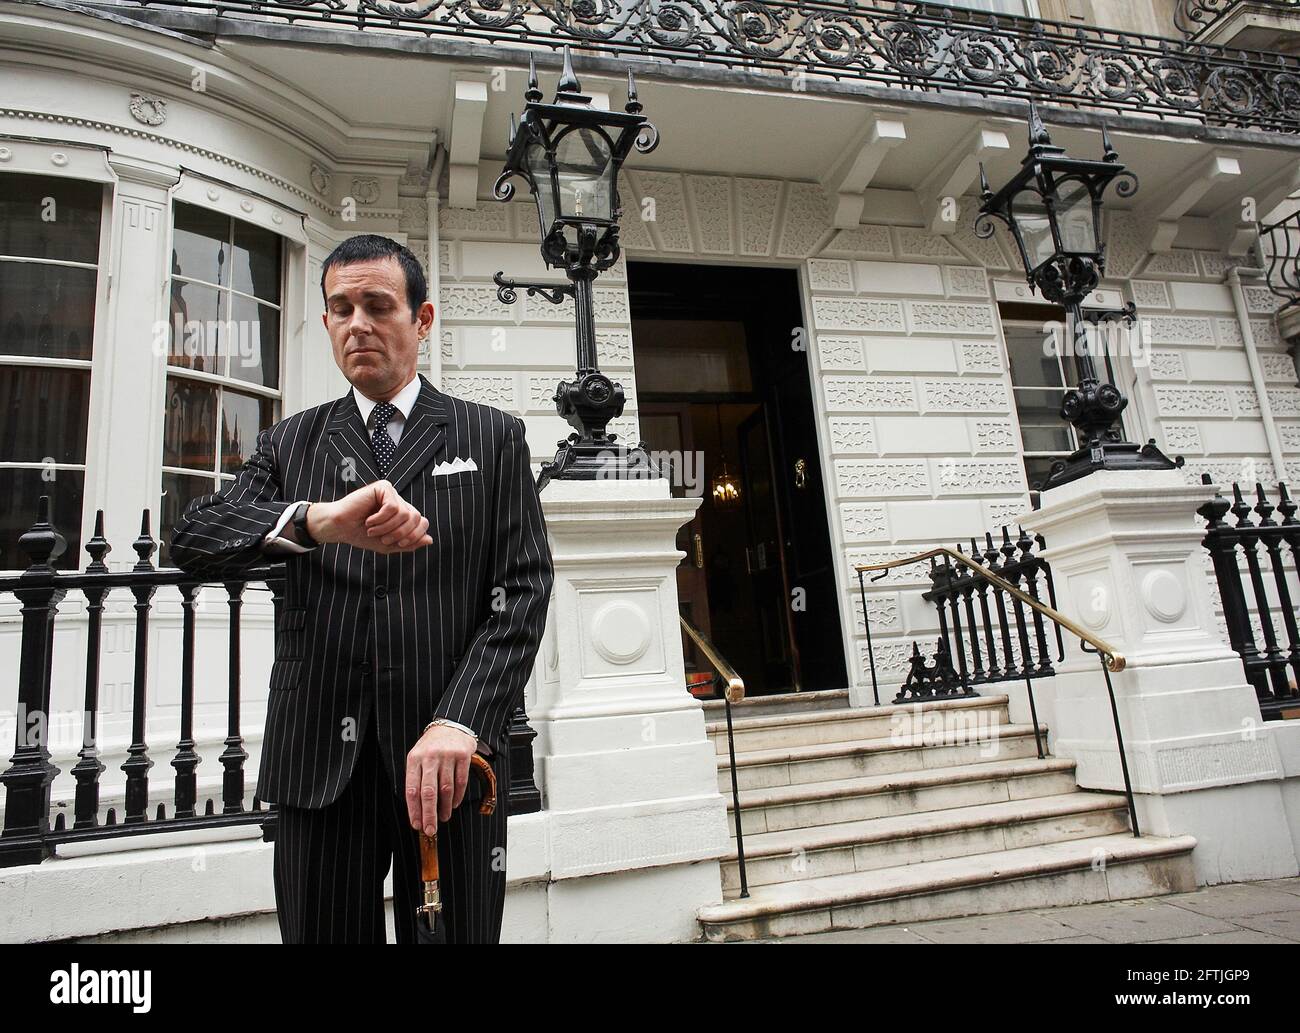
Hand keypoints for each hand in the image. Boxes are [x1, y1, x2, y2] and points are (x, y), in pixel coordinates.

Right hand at [306, 480, 431, 553]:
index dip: (414, 536)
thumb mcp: (389, 545)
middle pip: (416, 517)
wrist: (339, 528)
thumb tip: (430, 540)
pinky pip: (392, 507)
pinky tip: (369, 520)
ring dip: (387, 527)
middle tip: (384, 539)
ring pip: (404, 513)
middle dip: (402, 533)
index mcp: (403, 514)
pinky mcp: (383, 487)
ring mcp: (392, 493)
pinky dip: (381, 519)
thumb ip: (409, 544)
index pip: (422, 522)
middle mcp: (399, 502)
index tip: (399, 544)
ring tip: (372, 530)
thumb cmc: (360, 535)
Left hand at [406, 723, 477, 832]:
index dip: (414, 810)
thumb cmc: (432, 746)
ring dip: (444, 807)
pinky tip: (454, 804)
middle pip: (429, 792)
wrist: (451, 725)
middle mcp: (430, 757)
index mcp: (414, 759)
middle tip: (430, 830)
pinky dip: (457, 796)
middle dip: (429, 814)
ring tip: (443, 817)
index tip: (416, 825)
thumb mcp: (418, 757)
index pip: (412, 789)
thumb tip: (418, 809)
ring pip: (446, 789)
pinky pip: (460, 781)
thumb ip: (417, 779)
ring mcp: (447, 756)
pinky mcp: (463, 755)